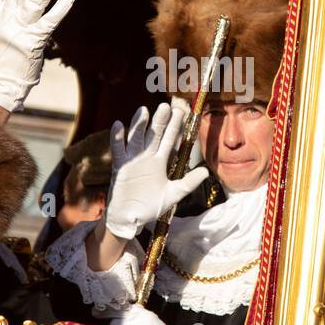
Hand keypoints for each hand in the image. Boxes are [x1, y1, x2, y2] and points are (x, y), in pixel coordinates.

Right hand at [102, 103, 207, 240]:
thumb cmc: (150, 207)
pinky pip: (118, 151)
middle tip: (166, 105)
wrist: (131, 219)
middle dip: (160, 121)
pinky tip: (118, 124)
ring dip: (139, 125)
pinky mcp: (120, 167)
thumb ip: (189, 183)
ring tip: (144, 110)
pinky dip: (117, 138)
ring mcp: (132, 161)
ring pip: (136, 138)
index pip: (169, 140)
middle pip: (154, 135)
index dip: (174, 127)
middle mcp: (146, 157)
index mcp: (159, 162)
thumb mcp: (173, 194)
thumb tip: (206, 171)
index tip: (180, 112)